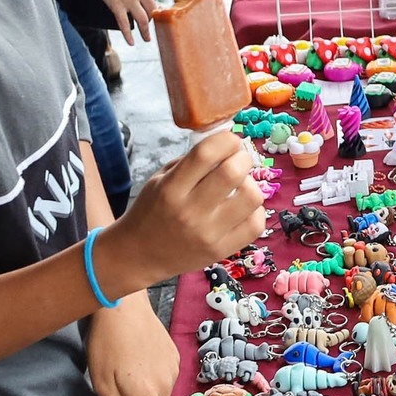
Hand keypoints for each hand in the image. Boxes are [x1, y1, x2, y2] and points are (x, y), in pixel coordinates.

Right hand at [88, 0, 153, 44]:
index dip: (151, 5)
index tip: (149, 11)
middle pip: (151, 10)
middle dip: (153, 21)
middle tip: (152, 28)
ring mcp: (129, 0)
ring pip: (143, 20)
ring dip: (146, 32)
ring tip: (147, 39)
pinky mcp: (117, 6)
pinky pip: (125, 24)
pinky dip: (129, 35)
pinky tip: (131, 42)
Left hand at [88, 294, 182, 395]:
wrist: (123, 306)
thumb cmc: (107, 344)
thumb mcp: (102, 384)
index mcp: (146, 394)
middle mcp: (165, 383)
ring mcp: (172, 368)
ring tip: (121, 376)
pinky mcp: (173, 355)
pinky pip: (163, 379)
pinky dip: (150, 381)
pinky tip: (134, 362)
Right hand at [97, 127, 264, 293]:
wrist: (139, 255)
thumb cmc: (151, 211)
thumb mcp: (160, 179)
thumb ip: (191, 162)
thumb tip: (227, 145)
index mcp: (171, 188)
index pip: (206, 153)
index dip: (226, 140)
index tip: (230, 141)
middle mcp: (190, 211)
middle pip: (232, 172)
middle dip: (242, 158)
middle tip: (237, 161)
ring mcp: (208, 234)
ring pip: (251, 197)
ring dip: (250, 184)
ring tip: (239, 187)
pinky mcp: (221, 251)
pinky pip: (256, 224)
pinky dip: (255, 210)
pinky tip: (242, 208)